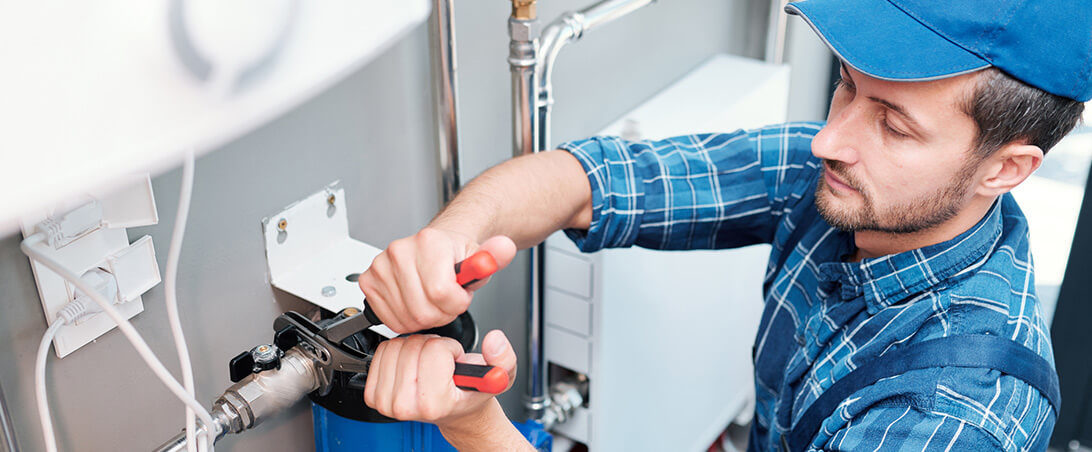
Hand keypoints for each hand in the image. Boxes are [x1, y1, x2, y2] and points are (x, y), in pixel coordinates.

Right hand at [358, 227, 515, 333]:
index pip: (441, 292)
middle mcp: (400, 251)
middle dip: (442, 313)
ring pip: (407, 318)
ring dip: (425, 318)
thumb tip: (505, 248)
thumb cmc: (454, 257)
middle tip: (447, 301)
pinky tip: (415, 304)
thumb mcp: (481, 258)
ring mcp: (381, 266)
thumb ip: (494, 257)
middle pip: (423, 310)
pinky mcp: (369, 281)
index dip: (456, 303)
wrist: (435, 248)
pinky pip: (390, 319)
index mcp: (429, 242)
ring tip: (432, 301)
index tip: (460, 296)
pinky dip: (406, 320)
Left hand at [363, 330, 517, 427]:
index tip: (454, 364)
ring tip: (428, 365)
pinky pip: (382, 353)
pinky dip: (398, 352)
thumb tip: (495, 342)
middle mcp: (406, 406)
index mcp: (435, 403)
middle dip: (431, 347)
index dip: (449, 349)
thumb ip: (504, 358)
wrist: (454, 410)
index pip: (434, 350)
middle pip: (413, 346)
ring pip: (396, 346)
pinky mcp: (374, 395)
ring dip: (414, 348)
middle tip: (440, 364)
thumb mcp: (500, 375)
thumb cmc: (469, 393)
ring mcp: (387, 403)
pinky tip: (412, 366)